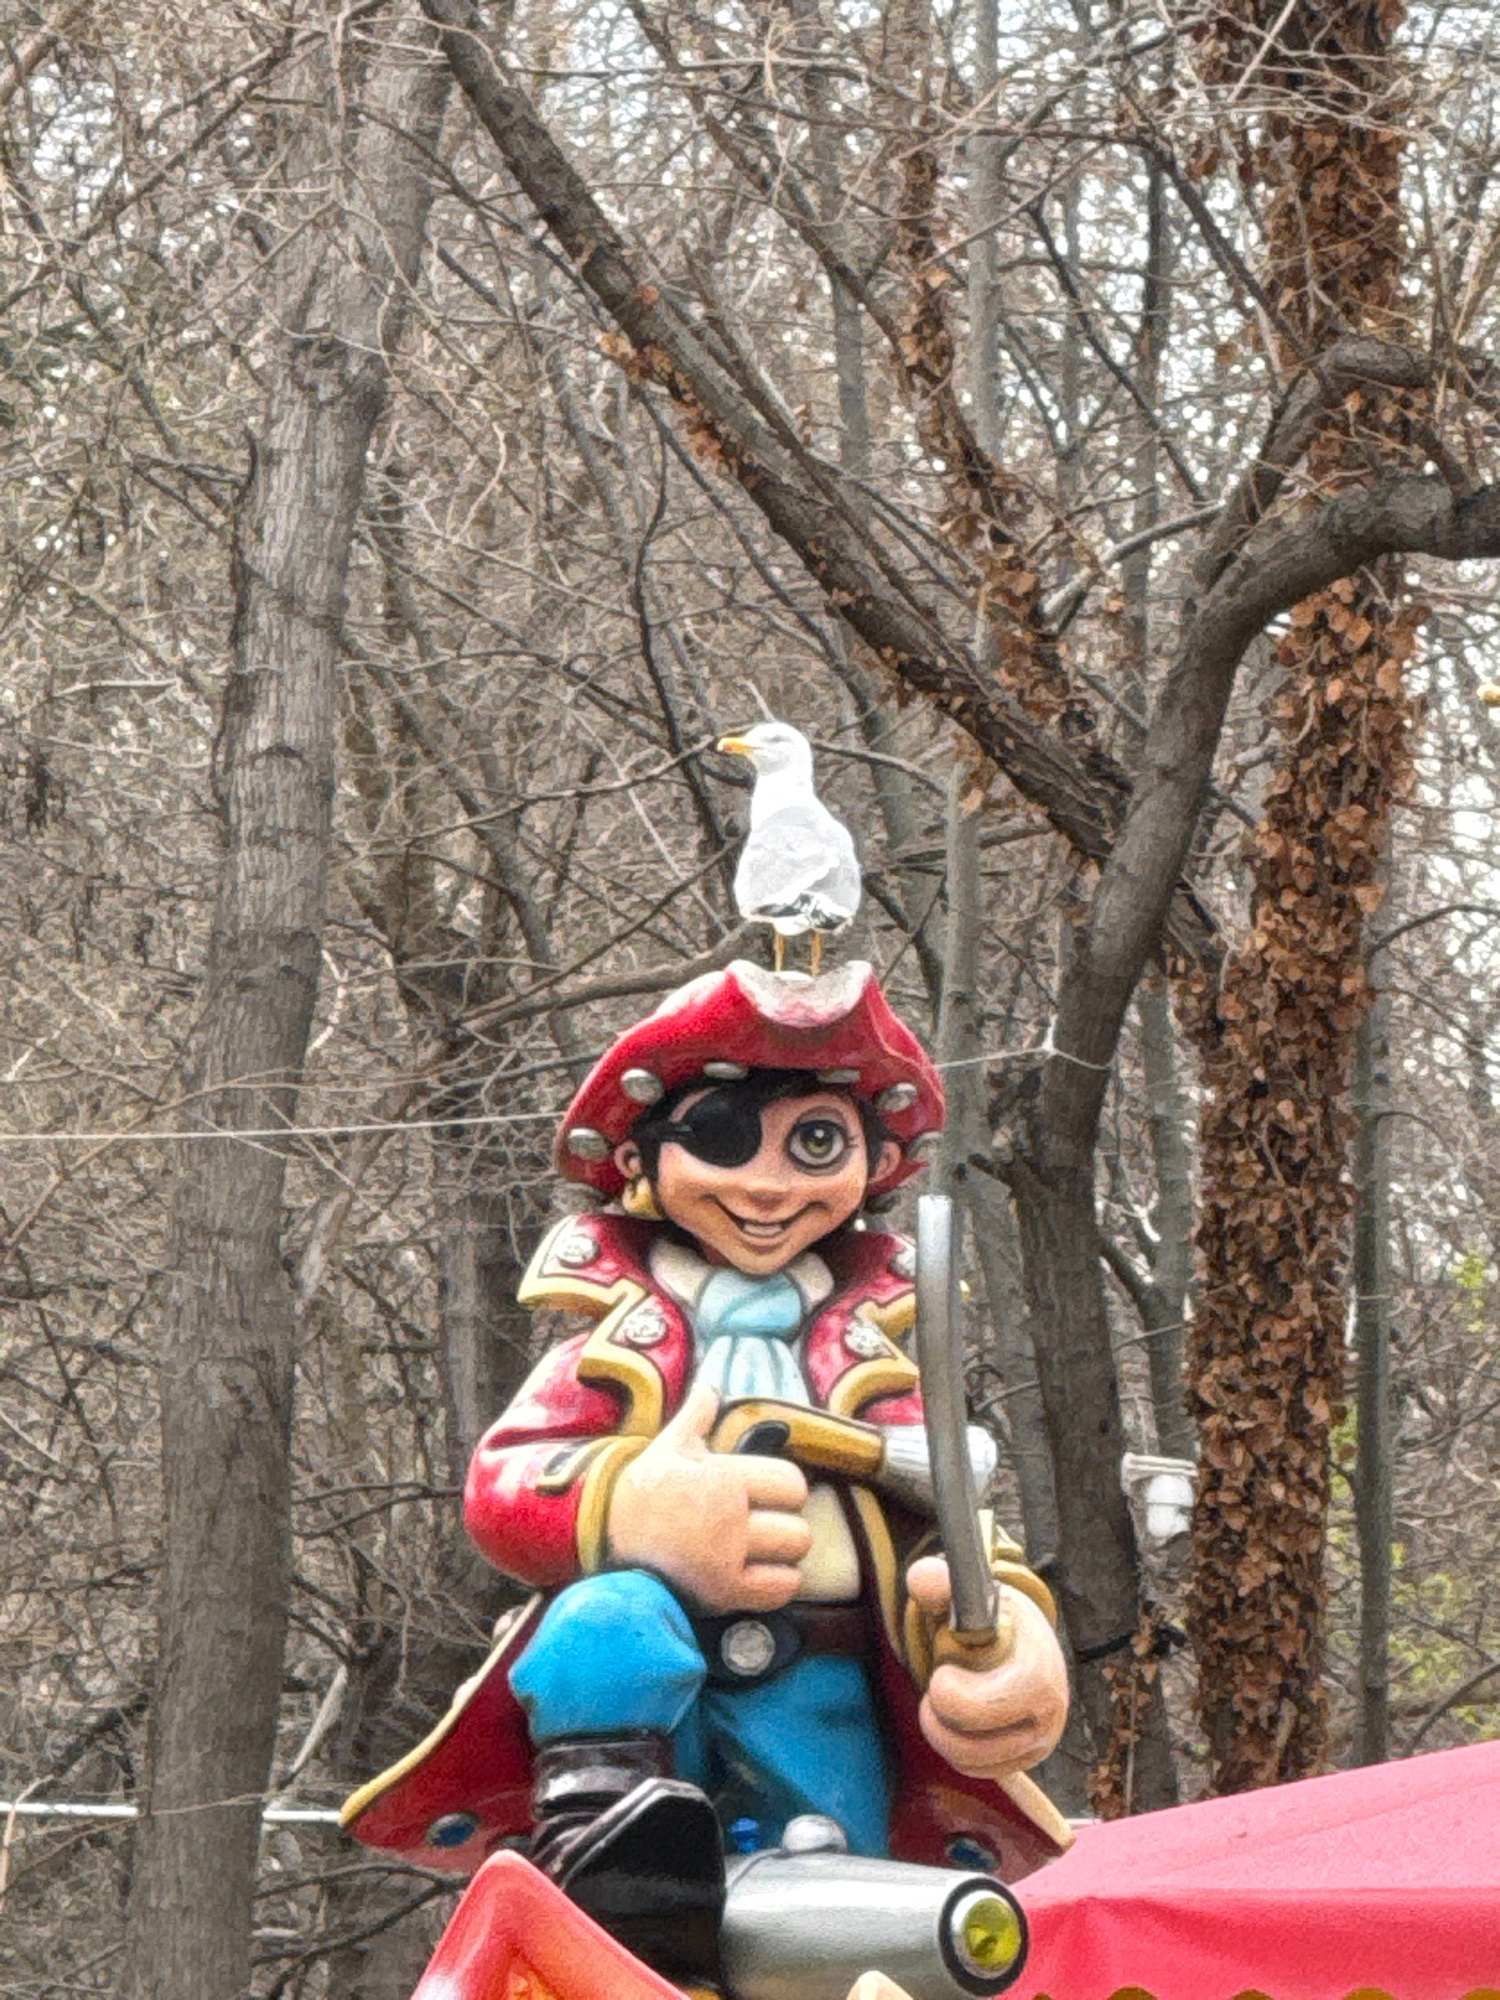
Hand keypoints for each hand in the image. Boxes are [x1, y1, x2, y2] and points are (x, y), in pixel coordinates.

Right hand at [607, 1381, 810, 1613]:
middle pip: (798, 1526)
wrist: (604, 1535)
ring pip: (793, 1554)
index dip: (787, 1490)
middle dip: (787, 1524)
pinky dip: (779, 1583)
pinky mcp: (721, 1591)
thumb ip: (698, 1414)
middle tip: (768, 1525)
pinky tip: (762, 1575)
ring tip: (766, 1551)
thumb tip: (710, 1384)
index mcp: (724, 1477)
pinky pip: (780, 1590)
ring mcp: (726, 1557)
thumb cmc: (644, 1489)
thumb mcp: (669, 1445)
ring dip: (784, 1554)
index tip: (770, 1496)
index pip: (792, 1483)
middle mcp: (729, 1517)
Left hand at [905, 1555, 1067, 1778]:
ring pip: (970, 1761)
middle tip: (937, 1686)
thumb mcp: (969, 1592)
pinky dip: (955, 1748)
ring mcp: (1039, 1744)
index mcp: (1039, 1671)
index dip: (953, 1697)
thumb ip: (940, 1582)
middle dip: (940, 1717)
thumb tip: (923, 1578)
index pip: (991, 1706)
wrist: (1023, 1638)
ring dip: (943, 1731)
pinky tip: (959, 1717)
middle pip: (974, 1746)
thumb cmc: (992, 1616)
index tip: (941, 1675)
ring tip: (946, 1699)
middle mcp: (1048, 1715)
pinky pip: (975, 1770)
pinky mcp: (1025, 1761)